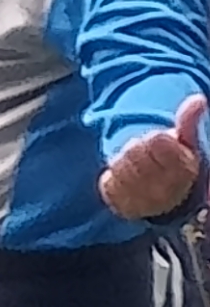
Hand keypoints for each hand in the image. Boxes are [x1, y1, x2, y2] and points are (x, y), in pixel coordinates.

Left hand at [99, 94, 205, 219]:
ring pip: (119, 164)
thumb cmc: (176, 166)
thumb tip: (199, 100)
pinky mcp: (124, 206)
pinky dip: (112, 177)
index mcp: (183, 171)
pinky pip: (108, 183)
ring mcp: (144, 201)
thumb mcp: (187, 144)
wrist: (165, 204)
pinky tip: (124, 180)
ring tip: (135, 168)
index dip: (154, 139)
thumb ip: (188, 122)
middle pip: (134, 150)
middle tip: (145, 155)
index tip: (158, 144)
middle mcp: (165, 190)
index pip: (156, 140)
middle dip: (137, 148)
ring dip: (123, 162)